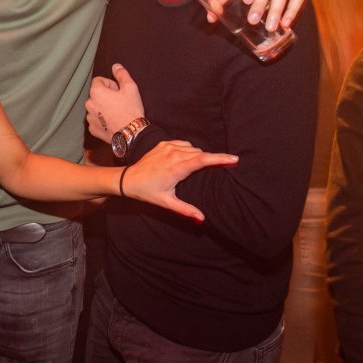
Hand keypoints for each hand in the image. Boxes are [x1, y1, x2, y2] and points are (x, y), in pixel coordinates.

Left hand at [85, 64, 144, 143]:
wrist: (131, 133)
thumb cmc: (130, 109)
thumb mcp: (130, 87)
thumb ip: (121, 74)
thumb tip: (115, 66)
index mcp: (95, 92)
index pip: (99, 81)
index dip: (110, 84)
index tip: (119, 91)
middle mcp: (89, 104)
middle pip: (97, 94)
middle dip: (107, 95)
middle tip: (120, 102)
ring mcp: (90, 118)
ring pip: (96, 107)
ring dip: (104, 107)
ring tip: (117, 112)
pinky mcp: (93, 129)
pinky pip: (96, 120)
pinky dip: (102, 119)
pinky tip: (113, 121)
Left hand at [121, 140, 236, 220]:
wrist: (128, 179)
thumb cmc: (147, 192)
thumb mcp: (167, 203)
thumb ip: (186, 210)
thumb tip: (202, 219)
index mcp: (177, 168)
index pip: (204, 160)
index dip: (220, 158)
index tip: (234, 159)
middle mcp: (174, 154)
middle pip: (201, 154)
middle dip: (210, 160)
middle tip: (218, 168)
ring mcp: (168, 147)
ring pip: (193, 148)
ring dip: (198, 156)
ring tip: (196, 168)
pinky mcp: (164, 143)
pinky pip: (183, 143)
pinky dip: (188, 150)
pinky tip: (185, 159)